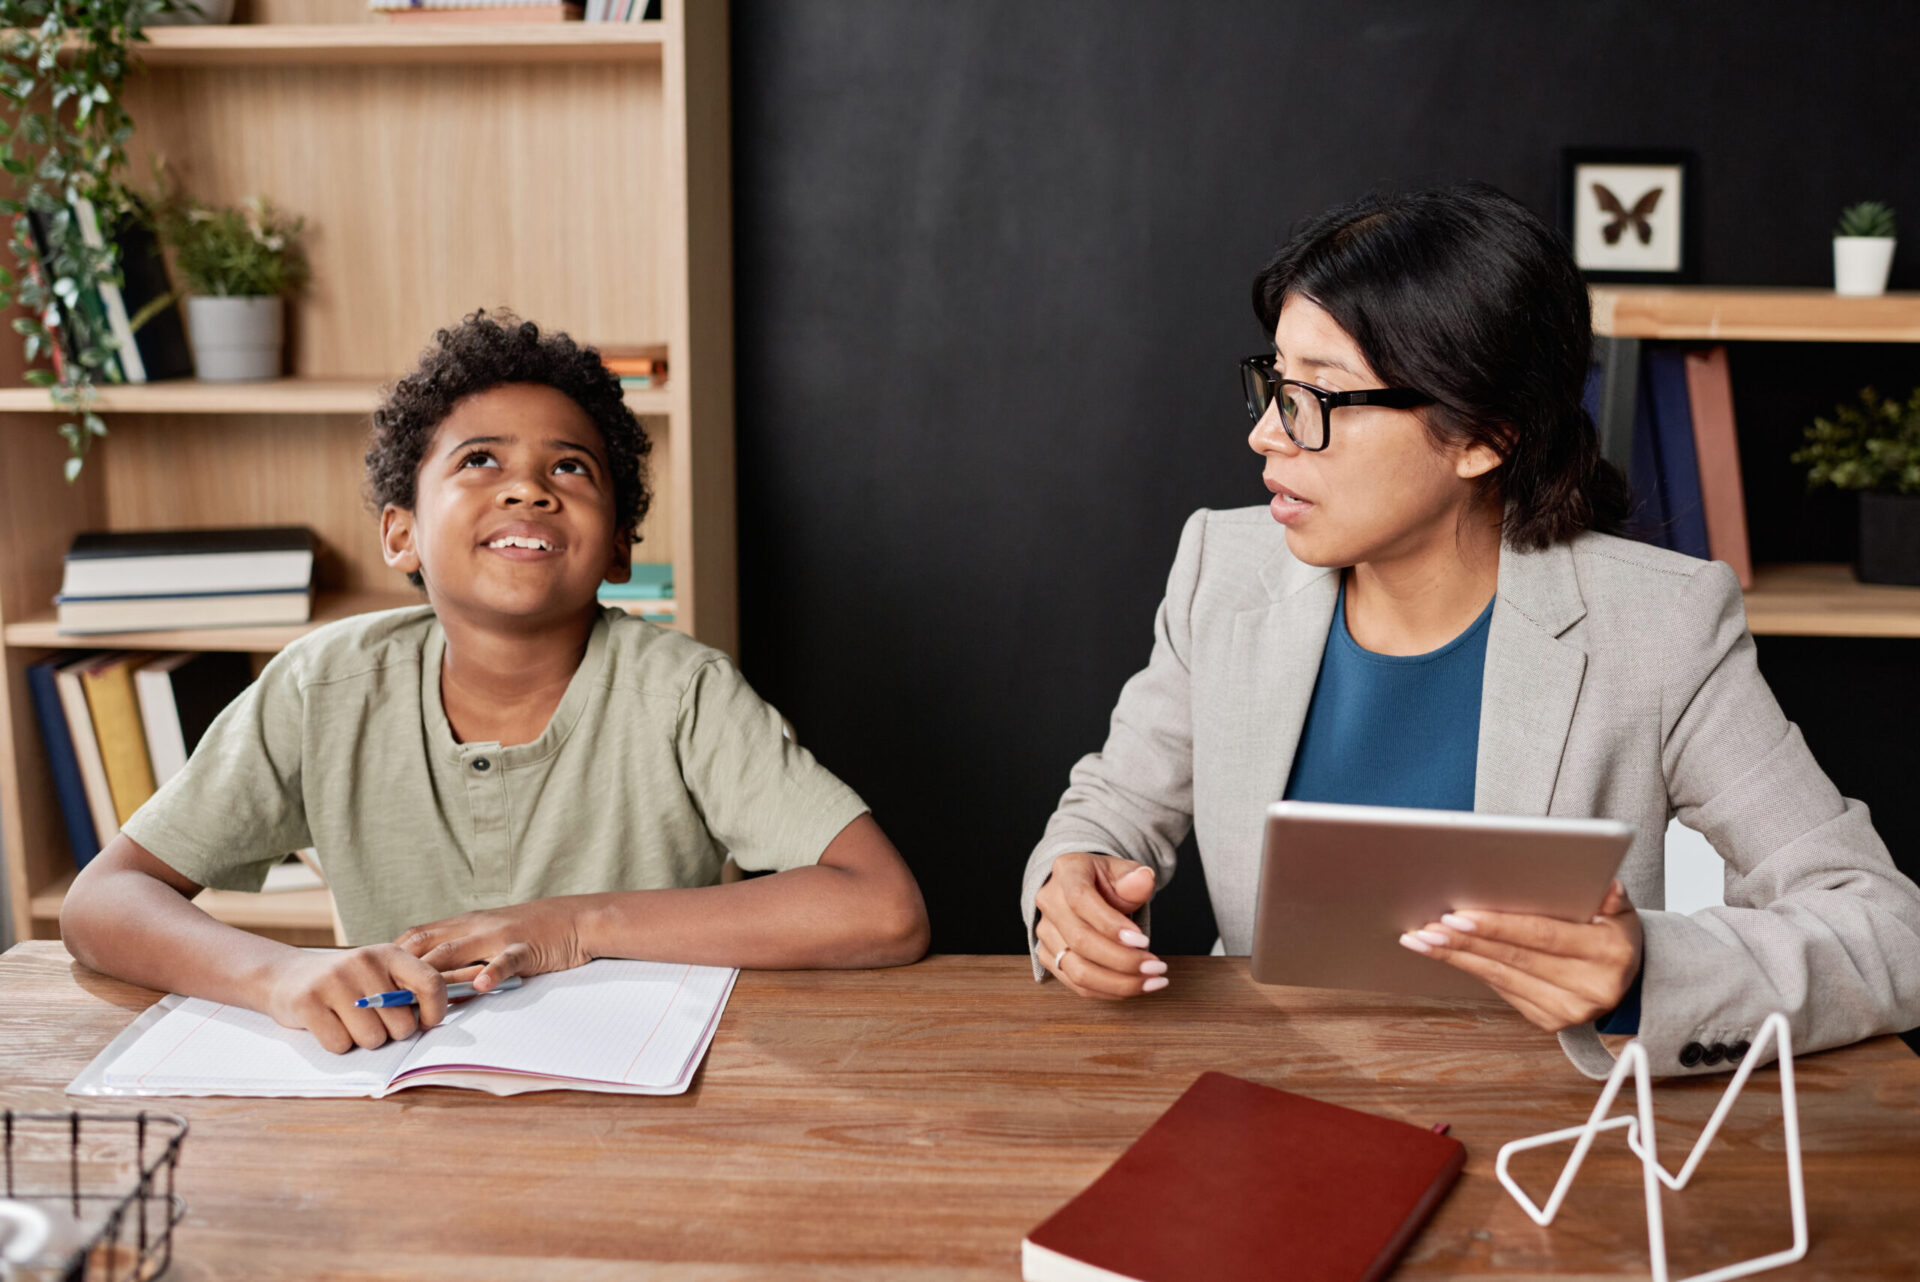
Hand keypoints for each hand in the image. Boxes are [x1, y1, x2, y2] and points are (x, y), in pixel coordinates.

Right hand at [261, 944, 453, 1054]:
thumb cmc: (346, 982)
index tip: (425, 1022)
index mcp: (390, 954)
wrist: (287, 976)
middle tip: (372, 1020)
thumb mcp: (380, 973)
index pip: (432, 983)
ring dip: (363, 1040)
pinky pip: (340, 1044)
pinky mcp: (308, 1002)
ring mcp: (334, 981)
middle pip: (401, 1025)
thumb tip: (459, 1002)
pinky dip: (338, 1044)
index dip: (436, 1010)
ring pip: (372, 1039)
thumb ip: (412, 988)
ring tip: (349, 1021)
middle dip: (390, 1033)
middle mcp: (364, 963)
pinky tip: (329, 1024)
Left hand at [396, 897, 591, 993]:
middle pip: (428, 947)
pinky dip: (492, 972)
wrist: (577, 918)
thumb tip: (434, 984)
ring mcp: (500, 936)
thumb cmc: (534, 932)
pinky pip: (506, 960)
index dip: (391, 957)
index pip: (417, 937)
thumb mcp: (492, 936)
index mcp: (466, 924)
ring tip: (412, 1001)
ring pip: (457, 953)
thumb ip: (466, 955)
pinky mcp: (526, 948)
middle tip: (379, 999)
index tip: (371, 980)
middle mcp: (476, 927)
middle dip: (400, 973)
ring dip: (433, 978)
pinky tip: (481, 986)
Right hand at [1033, 852, 1165, 998]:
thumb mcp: (1123, 870)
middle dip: (1122, 960)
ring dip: (1118, 983)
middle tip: (1155, 966)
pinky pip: (1076, 984)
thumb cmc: (1107, 881)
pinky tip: (1135, 986)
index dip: (1111, 925)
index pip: (1080, 900)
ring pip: (1077, 969)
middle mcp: (1049, 902)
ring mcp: (1045, 932)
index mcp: (1067, 871)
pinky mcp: (1048, 957)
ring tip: (1151, 981)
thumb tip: (1144, 879)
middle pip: (1079, 940)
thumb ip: (1134, 877)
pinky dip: (1108, 991)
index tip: (1143, 941)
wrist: (1087, 890)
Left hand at [1399, 881, 1643, 1031]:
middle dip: (1465, 941)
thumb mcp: (1622, 913)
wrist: (1627, 985)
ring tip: (1423, 938)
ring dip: (1457, 956)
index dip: (1498, 926)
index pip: (1542, 936)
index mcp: (1609, 954)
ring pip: (1500, 977)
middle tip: (1428, 926)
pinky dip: (1472, 968)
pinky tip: (1446, 953)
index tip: (1458, 916)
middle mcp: (1590, 988)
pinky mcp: (1548, 1021)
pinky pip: (1501, 989)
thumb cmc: (1614, 938)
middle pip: (1514, 958)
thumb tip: (1602, 884)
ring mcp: (1568, 1010)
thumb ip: (1611, 897)